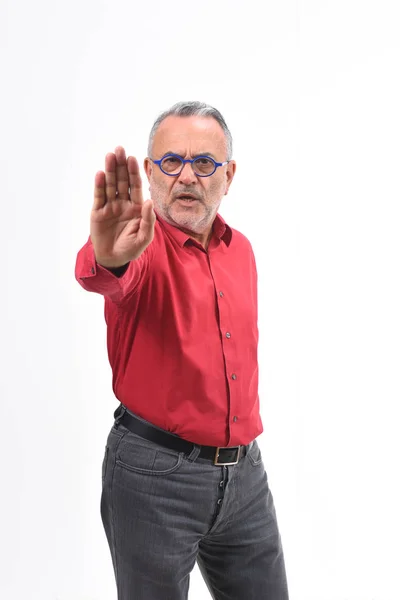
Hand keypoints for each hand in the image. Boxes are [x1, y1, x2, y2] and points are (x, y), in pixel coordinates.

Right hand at [90, 146, 155, 267]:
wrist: (113, 259)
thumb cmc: (131, 248)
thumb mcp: (144, 238)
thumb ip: (149, 220)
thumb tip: (149, 201)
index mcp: (137, 207)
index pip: (136, 186)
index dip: (134, 172)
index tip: (133, 158)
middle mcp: (123, 203)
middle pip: (122, 181)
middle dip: (121, 165)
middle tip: (120, 149)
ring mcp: (110, 206)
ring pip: (110, 185)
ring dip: (110, 170)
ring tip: (110, 155)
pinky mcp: (98, 212)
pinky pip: (99, 196)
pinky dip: (99, 185)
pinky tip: (100, 173)